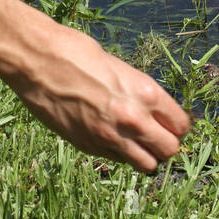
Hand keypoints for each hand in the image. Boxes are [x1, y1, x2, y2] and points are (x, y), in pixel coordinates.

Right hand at [0, 21, 193, 172]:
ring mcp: (110, 137)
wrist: (37, 61)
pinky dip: (119, 154)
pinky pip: (117, 161)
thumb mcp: (119, 68)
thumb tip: (150, 110)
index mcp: (146, 93)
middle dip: (165, 144)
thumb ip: (138, 93)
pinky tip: (108, 136)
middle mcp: (134, 120)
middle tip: (155, 135)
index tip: (169, 123)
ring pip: (147, 165)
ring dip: (145, 156)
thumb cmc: (76, 53)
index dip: (177, 126)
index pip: (181, 125)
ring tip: (135, 142)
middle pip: (169, 150)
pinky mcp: (89, 147)